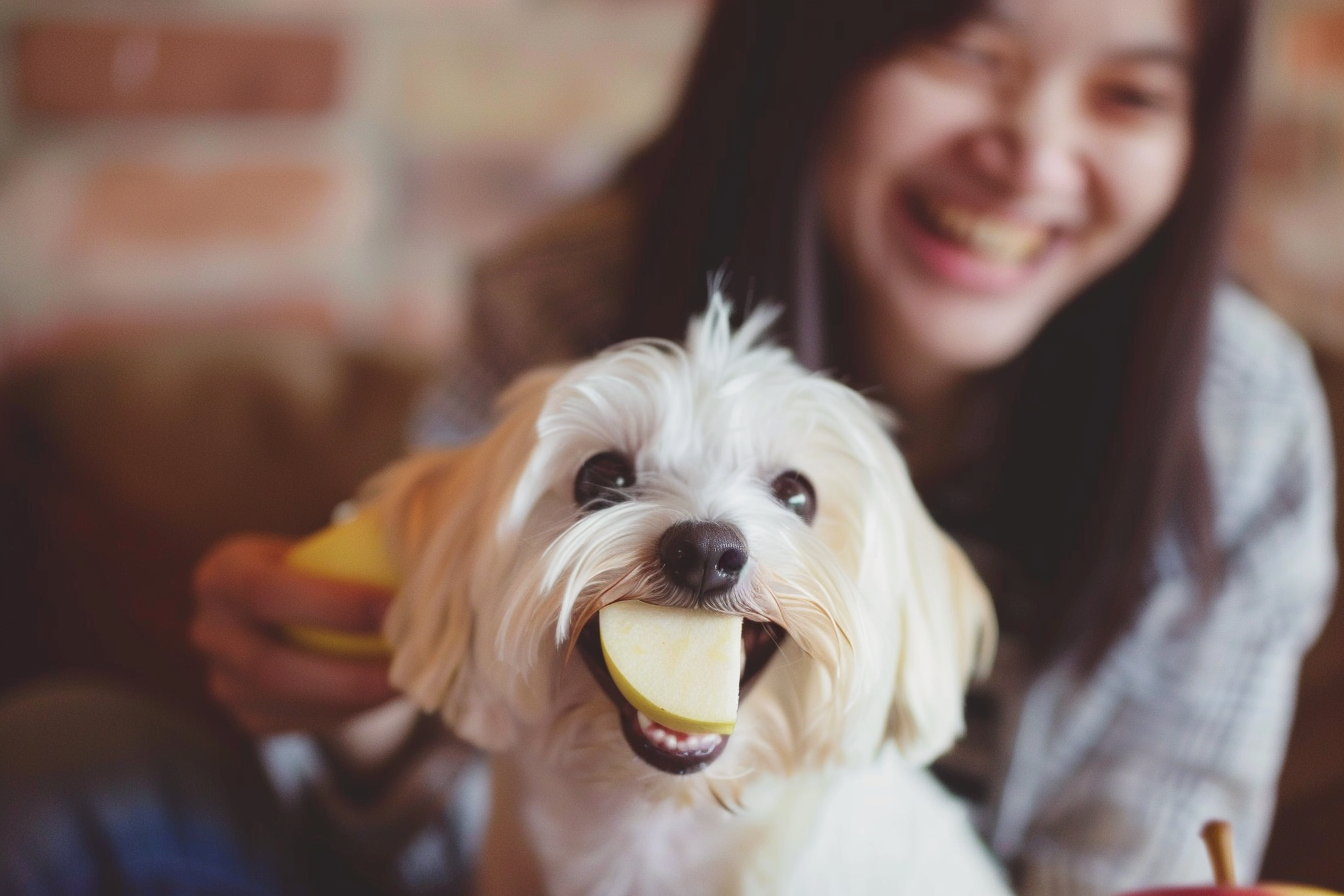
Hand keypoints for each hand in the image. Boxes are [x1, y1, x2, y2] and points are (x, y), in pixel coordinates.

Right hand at [191, 534, 397, 735]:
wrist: (299, 609)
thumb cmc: (331, 564)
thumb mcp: (332, 542)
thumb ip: (365, 541)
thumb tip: (425, 537)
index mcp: (223, 573)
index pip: (265, 591)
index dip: (333, 605)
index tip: (396, 606)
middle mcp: (210, 630)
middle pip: (269, 666)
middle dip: (347, 670)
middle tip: (409, 661)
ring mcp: (223, 680)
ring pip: (286, 704)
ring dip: (354, 699)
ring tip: (410, 682)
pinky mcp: (249, 717)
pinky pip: (302, 724)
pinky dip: (352, 713)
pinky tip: (392, 695)